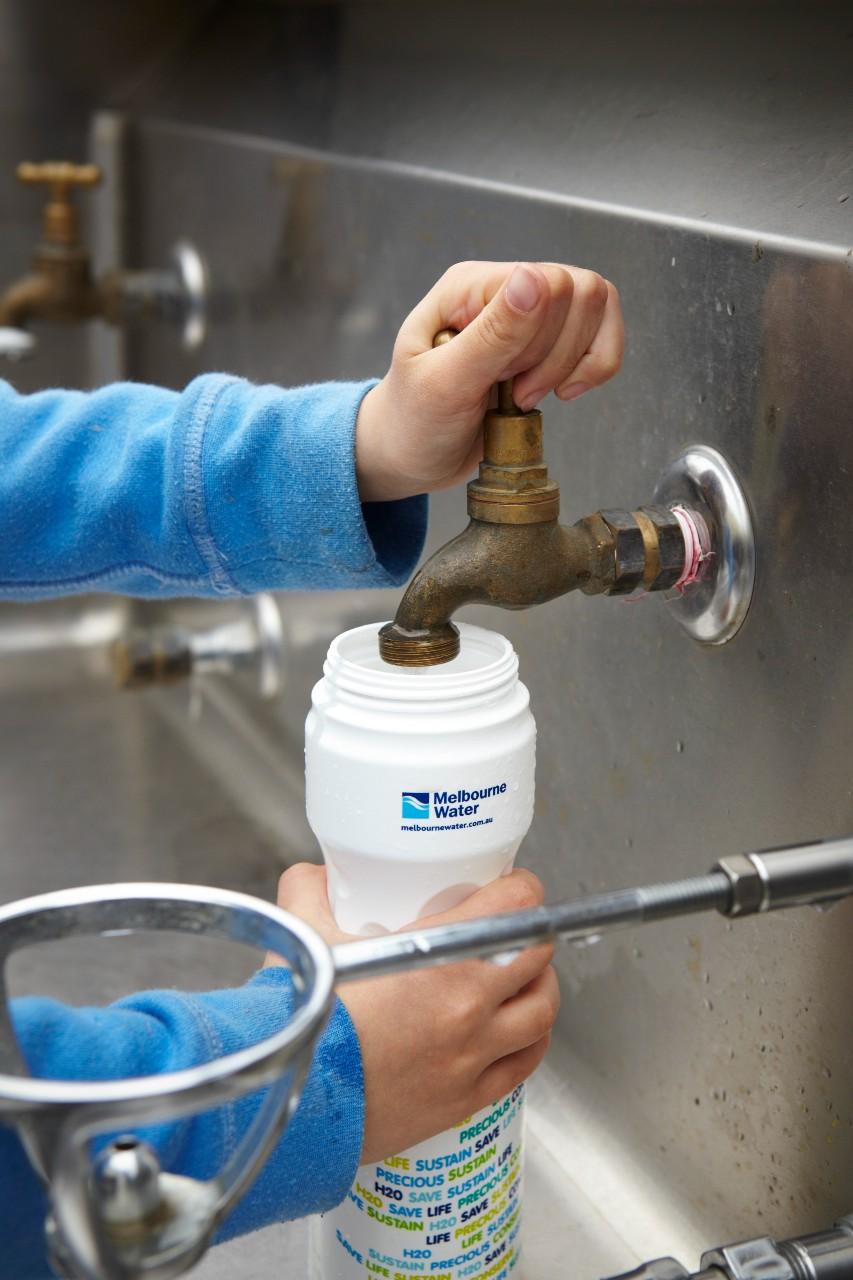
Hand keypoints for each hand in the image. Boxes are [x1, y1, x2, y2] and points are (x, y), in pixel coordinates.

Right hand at [271, 863, 558, 1162]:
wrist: (297, 1100)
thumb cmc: (304, 1020)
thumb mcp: (303, 934)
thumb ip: (310, 890)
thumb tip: (318, 875)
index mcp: (440, 958)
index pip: (518, 907)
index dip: (521, 889)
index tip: (510, 886)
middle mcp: (469, 1007)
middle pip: (538, 955)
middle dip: (532, 934)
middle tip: (511, 928)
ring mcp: (473, 1055)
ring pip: (542, 1011)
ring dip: (538, 987)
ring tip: (519, 978)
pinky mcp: (466, 1098)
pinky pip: (525, 1064)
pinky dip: (530, 1041)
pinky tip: (516, 1031)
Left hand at [356, 259, 622, 500]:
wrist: (410, 455)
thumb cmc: (413, 420)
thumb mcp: (445, 383)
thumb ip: (491, 334)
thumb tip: (533, 279)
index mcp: (471, 286)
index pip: (551, 283)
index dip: (542, 341)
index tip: (506, 382)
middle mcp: (503, 289)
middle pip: (582, 293)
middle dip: (557, 358)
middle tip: (515, 394)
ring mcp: (529, 313)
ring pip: (598, 309)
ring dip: (572, 364)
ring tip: (526, 395)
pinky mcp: (548, 341)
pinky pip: (601, 335)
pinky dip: (592, 369)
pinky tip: (560, 392)